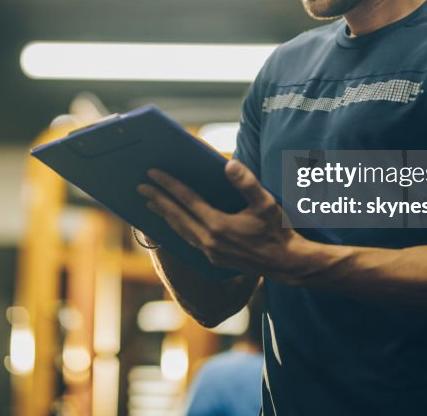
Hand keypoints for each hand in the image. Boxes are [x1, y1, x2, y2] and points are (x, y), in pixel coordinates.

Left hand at [138, 159, 309, 277]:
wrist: (286, 263)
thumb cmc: (278, 230)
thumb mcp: (266, 203)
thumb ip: (246, 183)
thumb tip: (228, 164)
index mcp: (218, 225)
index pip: (187, 200)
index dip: (168, 185)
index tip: (153, 173)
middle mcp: (209, 241)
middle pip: (176, 216)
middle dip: (157, 200)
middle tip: (141, 186)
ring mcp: (210, 253)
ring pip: (180, 231)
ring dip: (164, 215)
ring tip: (151, 203)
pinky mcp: (213, 260)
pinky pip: (188, 240)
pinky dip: (177, 228)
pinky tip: (174, 223)